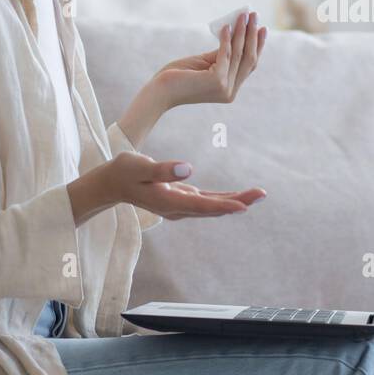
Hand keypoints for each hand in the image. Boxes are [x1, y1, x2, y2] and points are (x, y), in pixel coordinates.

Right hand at [105, 150, 265, 220]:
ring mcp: (180, 206)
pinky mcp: (181, 200)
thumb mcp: (139, 166)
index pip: (200, 205)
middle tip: (262, 194)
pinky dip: (224, 200)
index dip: (223, 206)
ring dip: (236, 201)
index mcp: (168, 201)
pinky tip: (238, 198)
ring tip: (258, 194)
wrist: (111, 183)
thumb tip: (189, 169)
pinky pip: (207, 202)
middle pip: (213, 208)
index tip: (244, 206)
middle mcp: (177, 208)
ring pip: (213, 206)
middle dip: (239, 202)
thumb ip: (162, 168)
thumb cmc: (124, 171)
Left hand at [151, 10, 266, 110]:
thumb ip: (220, 54)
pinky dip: (227, 38)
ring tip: (244, 15)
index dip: (258, 46)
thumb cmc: (178, 77)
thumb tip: (235, 33)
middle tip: (255, 16)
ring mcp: (225, 87)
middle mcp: (230, 91)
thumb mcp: (204, 64)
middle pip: (249, 59)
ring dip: (242, 32)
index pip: (249, 65)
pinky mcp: (216, 80)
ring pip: (239, 54)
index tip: (262, 29)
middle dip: (253, 35)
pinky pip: (225, 53)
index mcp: (229, 89)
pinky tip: (226, 25)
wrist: (159, 91)